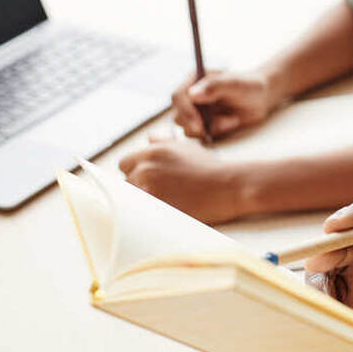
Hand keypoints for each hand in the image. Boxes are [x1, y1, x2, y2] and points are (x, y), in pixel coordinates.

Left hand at [118, 134, 247, 222]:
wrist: (228, 186)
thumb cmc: (210, 167)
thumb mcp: (188, 147)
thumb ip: (164, 142)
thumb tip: (150, 137)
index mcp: (153, 152)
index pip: (124, 163)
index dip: (134, 172)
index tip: (146, 179)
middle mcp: (147, 168)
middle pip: (126, 182)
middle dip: (137, 188)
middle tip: (159, 193)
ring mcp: (150, 189)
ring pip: (131, 199)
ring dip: (142, 201)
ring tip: (164, 202)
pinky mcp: (157, 208)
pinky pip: (141, 213)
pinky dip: (149, 213)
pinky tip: (164, 212)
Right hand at [171, 69, 276, 139]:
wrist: (261, 98)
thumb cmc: (249, 86)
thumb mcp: (235, 84)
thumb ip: (214, 86)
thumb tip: (192, 95)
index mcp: (194, 80)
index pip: (178, 96)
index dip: (185, 111)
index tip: (198, 124)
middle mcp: (191, 97)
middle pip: (178, 116)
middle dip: (195, 125)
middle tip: (211, 129)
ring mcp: (196, 112)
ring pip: (187, 128)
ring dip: (209, 128)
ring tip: (232, 119)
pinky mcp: (203, 125)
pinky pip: (200, 136)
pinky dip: (215, 133)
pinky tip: (231, 123)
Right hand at [304, 186, 352, 338]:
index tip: (339, 226)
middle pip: (346, 232)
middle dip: (331, 246)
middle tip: (320, 263)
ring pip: (330, 258)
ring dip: (321, 273)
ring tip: (321, 294)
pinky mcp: (348, 279)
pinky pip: (328, 284)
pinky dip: (323, 294)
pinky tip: (324, 306)